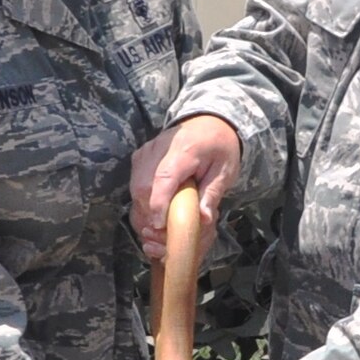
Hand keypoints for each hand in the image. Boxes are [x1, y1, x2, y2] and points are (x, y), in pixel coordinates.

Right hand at [131, 115, 241, 262]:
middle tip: (163, 237)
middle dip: (149, 216)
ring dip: (144, 213)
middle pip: (142, 188)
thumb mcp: (224, 171)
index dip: (158, 205)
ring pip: (135, 189)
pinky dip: (142, 205)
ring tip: (160, 230)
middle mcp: (157, 150)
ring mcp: (145, 154)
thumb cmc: (219, 147)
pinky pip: (134, 186)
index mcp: (182, 151)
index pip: (163, 179)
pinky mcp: (140, 159)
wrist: (208, 122)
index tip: (160, 226)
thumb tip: (204, 220)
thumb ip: (212, 194)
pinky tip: (155, 217)